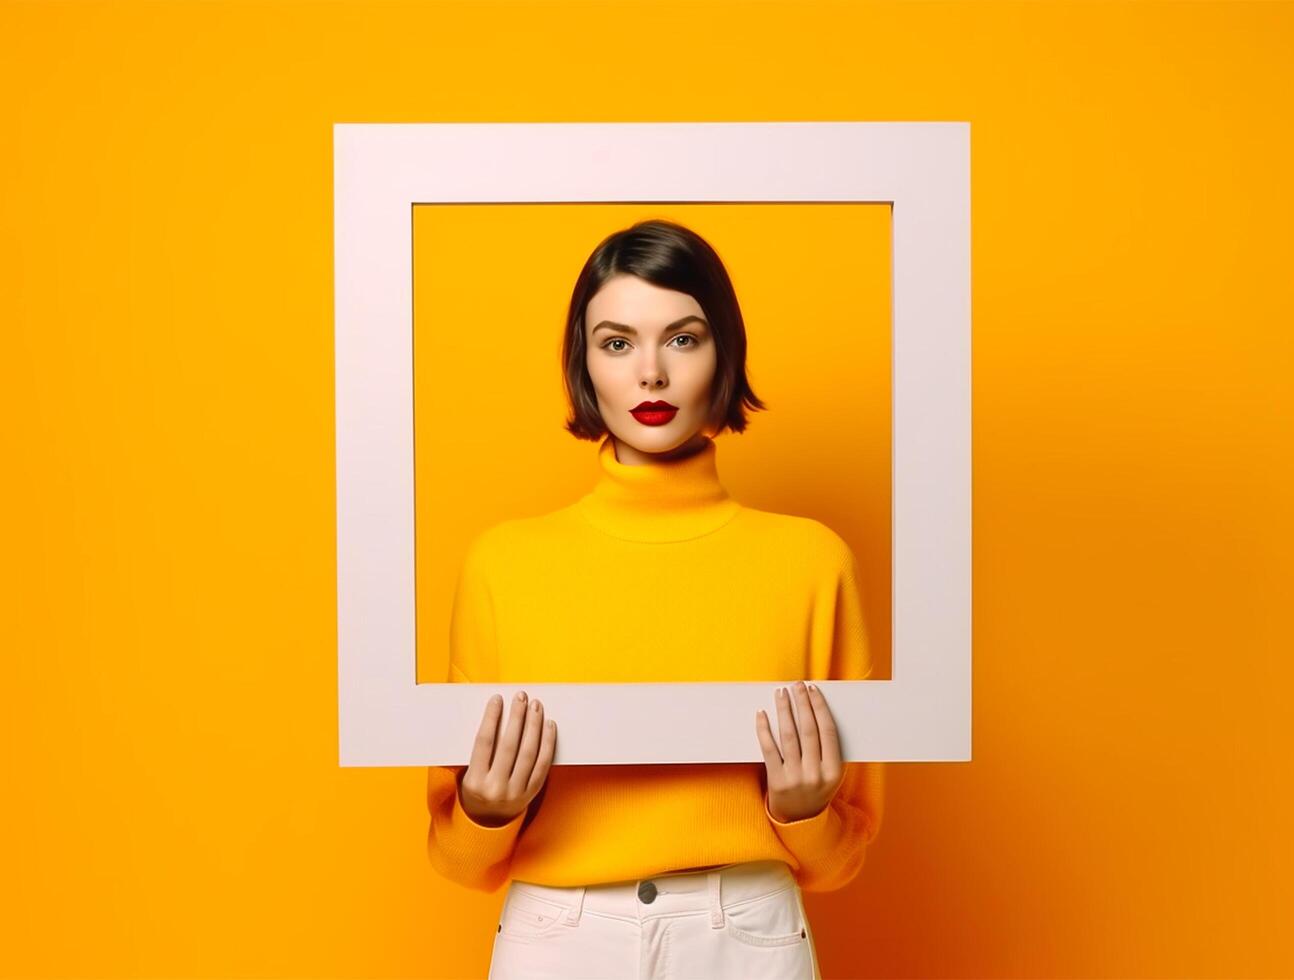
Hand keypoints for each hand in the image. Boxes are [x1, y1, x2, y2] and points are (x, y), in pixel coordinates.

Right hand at [459, 691, 556, 827]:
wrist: (487, 823)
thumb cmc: (476, 789)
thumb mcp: (466, 774)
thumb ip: (476, 750)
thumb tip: (488, 715)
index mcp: (475, 781)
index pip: (484, 742)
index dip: (491, 718)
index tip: (497, 699)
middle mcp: (495, 787)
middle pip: (509, 745)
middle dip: (516, 717)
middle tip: (521, 697)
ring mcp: (516, 791)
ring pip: (528, 753)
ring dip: (533, 726)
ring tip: (536, 706)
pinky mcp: (531, 793)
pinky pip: (543, 764)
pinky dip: (548, 743)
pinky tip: (549, 726)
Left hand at [755, 681, 844, 823]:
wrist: (800, 821)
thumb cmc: (817, 789)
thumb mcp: (832, 774)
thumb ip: (829, 749)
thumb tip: (818, 710)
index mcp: (833, 771)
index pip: (828, 731)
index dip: (820, 708)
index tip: (813, 690)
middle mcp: (815, 774)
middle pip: (808, 730)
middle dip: (802, 703)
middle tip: (797, 685)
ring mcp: (795, 778)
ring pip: (788, 736)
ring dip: (784, 710)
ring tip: (781, 693)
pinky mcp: (776, 781)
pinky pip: (768, 749)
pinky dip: (764, 729)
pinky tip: (762, 714)